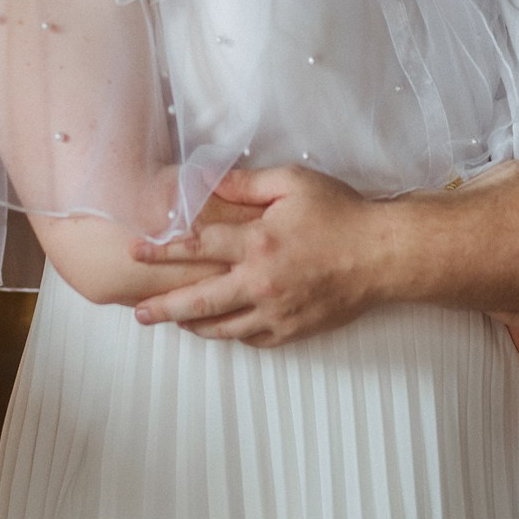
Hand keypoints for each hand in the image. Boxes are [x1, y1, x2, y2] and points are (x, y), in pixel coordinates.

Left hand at [129, 166, 381, 345]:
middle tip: (139, 312)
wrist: (383, 255)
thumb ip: (245, 183)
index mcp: (257, 243)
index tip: (136, 252)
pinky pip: (253, 340)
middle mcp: (261, 283)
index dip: (162, 251)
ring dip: (193, 326)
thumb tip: (207, 179)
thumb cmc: (340, 213)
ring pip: (223, 328)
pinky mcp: (293, 330)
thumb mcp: (292, 183)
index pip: (196, 249)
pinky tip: (222, 328)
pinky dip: (232, 335)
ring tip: (173, 322)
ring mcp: (276, 312)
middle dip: (163, 307)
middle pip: (199, 302)